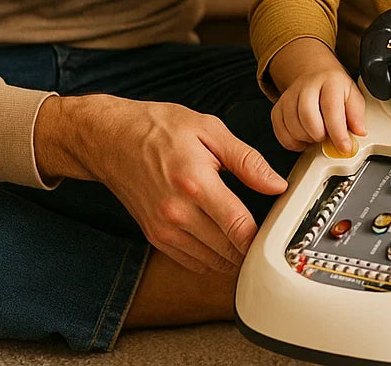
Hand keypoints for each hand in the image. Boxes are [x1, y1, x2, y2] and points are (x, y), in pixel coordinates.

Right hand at [35, 93, 287, 274]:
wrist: (111, 139)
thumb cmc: (161, 128)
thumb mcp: (210, 129)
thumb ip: (247, 160)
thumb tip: (277, 185)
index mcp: (195, 183)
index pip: (238, 226)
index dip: (263, 235)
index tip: (278, 229)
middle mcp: (177, 213)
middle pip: (227, 250)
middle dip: (253, 248)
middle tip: (272, 236)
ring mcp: (163, 229)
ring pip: (210, 262)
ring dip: (233, 258)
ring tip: (253, 243)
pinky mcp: (154, 236)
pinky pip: (190, 262)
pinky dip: (211, 260)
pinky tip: (226, 247)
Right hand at [268, 38, 365, 153]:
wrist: (316, 75)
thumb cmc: (335, 89)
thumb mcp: (353, 96)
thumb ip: (357, 115)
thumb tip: (359, 132)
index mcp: (330, 81)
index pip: (332, 108)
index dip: (338, 133)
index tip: (344, 147)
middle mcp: (307, 85)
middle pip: (307, 115)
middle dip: (319, 134)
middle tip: (327, 137)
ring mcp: (290, 95)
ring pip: (292, 124)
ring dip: (306, 138)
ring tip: (317, 135)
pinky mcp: (278, 106)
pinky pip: (280, 130)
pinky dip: (292, 141)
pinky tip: (304, 139)